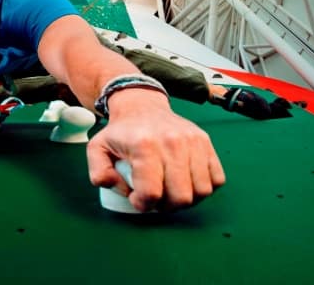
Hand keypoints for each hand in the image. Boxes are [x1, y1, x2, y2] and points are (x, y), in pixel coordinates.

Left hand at [86, 88, 225, 211]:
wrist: (142, 106)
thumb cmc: (121, 132)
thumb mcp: (97, 149)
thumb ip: (99, 174)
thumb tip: (118, 188)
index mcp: (144, 145)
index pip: (152, 193)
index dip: (143, 205)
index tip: (137, 198)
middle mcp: (172, 142)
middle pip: (181, 197)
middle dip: (166, 206)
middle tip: (155, 198)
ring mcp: (193, 141)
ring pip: (202, 191)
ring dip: (186, 199)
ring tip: (171, 191)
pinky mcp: (206, 141)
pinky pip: (217, 178)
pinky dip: (204, 187)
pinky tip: (188, 182)